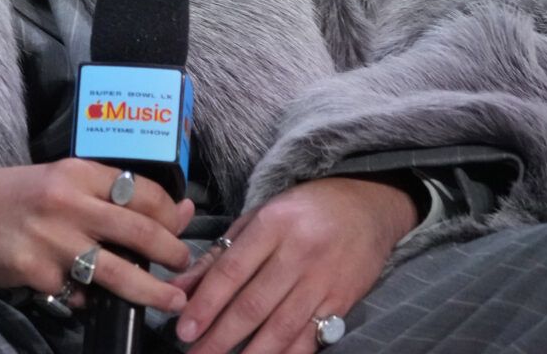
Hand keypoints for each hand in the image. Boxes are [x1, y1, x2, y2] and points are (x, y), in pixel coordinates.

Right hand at [0, 158, 194, 313]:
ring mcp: (51, 239)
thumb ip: (115, 194)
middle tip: (185, 265)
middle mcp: (67, 202)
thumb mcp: (66, 181)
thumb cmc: (20, 193)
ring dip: (151, 290)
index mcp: (78, 172)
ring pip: (117, 270)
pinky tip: (88, 294)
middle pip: (138, 230)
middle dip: (171, 252)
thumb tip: (179, 209)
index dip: (170, 214)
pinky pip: (76, 292)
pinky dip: (88, 296)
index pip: (141, 191)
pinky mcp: (34, 270)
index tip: (181, 230)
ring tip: (171, 299)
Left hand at [170, 176, 416, 353]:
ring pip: (281, 327)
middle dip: (220, 336)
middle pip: (254, 304)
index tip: (184, 329)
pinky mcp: (343, 302)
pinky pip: (311, 338)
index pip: (232, 271)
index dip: (206, 304)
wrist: (366, 208)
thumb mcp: (257, 218)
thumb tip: (180, 289)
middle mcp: (299, 253)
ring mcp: (323, 280)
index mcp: (273, 225)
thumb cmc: (302, 212)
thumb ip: (217, 256)